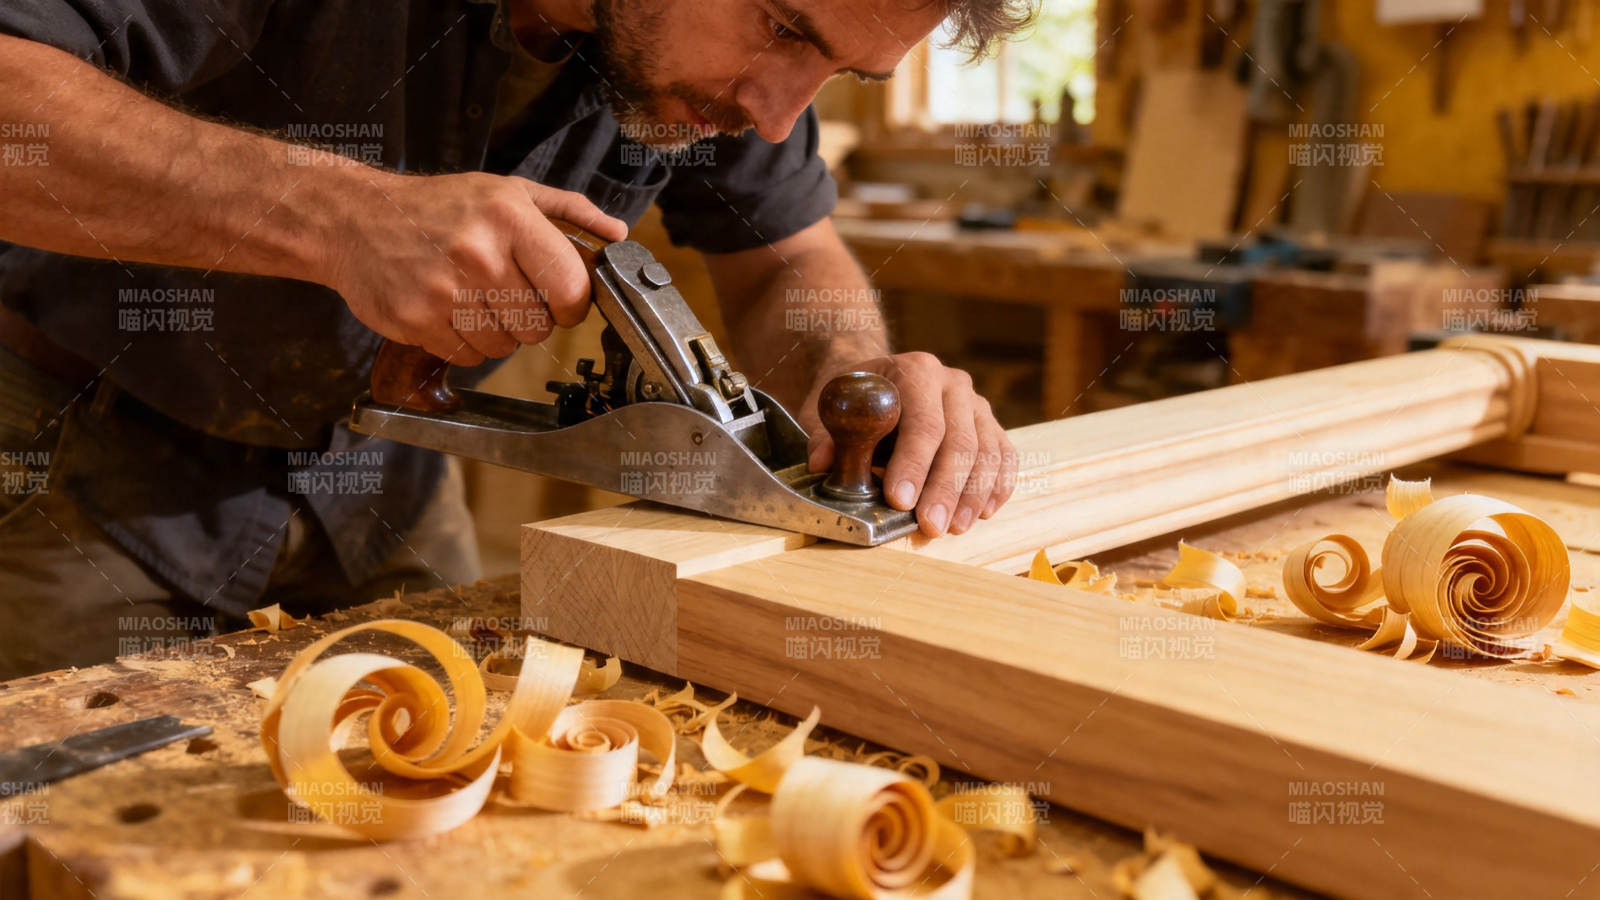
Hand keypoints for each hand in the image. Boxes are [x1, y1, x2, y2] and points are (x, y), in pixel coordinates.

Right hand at [320, 170, 626, 365]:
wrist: (355, 219)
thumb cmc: (439, 206)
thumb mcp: (508, 191)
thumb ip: (568, 212)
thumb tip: (618, 236)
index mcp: (510, 218)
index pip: (571, 288)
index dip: (572, 304)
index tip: (560, 299)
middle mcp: (478, 252)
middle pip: (538, 326)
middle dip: (530, 318)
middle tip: (505, 294)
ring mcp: (444, 289)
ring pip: (504, 347)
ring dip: (497, 334)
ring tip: (473, 300)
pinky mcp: (416, 319)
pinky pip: (467, 356)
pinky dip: (465, 343)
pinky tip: (449, 312)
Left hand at [800, 352, 1017, 537]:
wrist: (881, 382)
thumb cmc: (855, 398)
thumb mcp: (832, 407)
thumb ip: (826, 435)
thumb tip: (823, 463)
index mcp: (914, 371)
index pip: (921, 422)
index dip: (913, 464)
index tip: (899, 500)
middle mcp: (952, 383)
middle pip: (958, 441)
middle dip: (944, 489)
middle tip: (931, 526)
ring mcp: (976, 404)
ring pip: (986, 451)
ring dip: (972, 494)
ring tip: (954, 527)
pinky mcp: (990, 425)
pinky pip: (1004, 455)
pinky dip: (998, 486)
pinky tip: (983, 513)